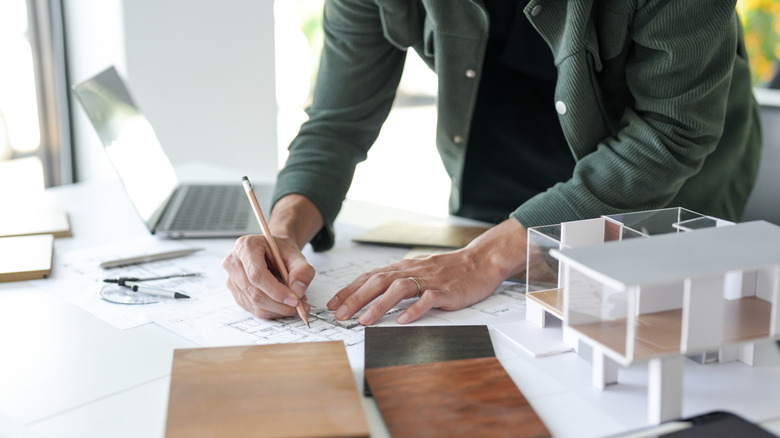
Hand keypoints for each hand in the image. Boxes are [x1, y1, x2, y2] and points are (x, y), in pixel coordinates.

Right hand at [222, 233, 314, 318]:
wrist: (272, 251)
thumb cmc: (281, 251)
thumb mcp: (296, 254)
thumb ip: (302, 269)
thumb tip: (298, 290)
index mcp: (245, 247)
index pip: (256, 274)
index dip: (276, 290)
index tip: (294, 299)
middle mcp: (233, 263)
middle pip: (255, 292)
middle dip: (280, 304)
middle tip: (301, 306)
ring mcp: (232, 279)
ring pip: (255, 304)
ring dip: (278, 309)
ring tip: (296, 303)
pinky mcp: (236, 293)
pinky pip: (254, 309)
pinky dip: (273, 311)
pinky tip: (284, 304)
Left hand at [327, 218, 527, 324]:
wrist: (479, 262)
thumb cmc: (448, 270)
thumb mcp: (418, 271)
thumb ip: (397, 280)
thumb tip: (372, 293)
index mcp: (403, 268)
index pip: (370, 276)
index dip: (350, 289)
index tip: (333, 303)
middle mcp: (412, 271)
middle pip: (378, 282)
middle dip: (356, 299)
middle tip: (340, 315)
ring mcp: (428, 281)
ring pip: (399, 290)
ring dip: (379, 306)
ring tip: (364, 321)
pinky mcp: (445, 291)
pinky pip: (428, 300)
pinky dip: (414, 310)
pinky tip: (403, 321)